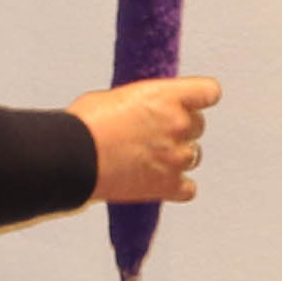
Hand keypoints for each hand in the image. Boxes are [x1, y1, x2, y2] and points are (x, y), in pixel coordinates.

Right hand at [75, 73, 220, 203]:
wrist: (73, 157)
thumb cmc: (86, 124)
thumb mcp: (118, 96)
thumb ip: (145, 103)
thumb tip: (146, 112)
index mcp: (167, 96)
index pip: (209, 92)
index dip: (201, 97)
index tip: (194, 102)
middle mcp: (178, 125)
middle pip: (198, 126)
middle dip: (180, 130)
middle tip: (154, 135)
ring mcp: (176, 157)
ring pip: (194, 156)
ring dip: (177, 157)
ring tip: (149, 159)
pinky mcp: (168, 185)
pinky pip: (188, 188)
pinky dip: (177, 186)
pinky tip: (159, 182)